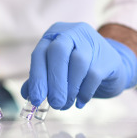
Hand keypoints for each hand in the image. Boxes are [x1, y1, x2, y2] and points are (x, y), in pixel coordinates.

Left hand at [21, 22, 136, 109]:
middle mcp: (72, 32)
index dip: (37, 77)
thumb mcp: (55, 71)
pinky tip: (80, 102)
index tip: (36, 99)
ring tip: (65, 105)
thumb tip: (26, 94)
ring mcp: (92, 41)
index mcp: (54, 34)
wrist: (109, 68)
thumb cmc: (75, 70)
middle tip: (54, 103)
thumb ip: (40, 79)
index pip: (40, 53)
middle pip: (58, 52)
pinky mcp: (108, 57)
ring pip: (78, 62)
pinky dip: (84, 92)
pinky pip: (93, 74)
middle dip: (54, 81)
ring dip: (69, 89)